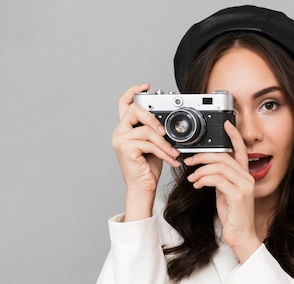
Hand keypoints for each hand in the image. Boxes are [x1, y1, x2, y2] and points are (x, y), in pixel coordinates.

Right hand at [111, 84, 180, 220]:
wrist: (143, 187)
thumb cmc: (148, 167)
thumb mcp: (155, 145)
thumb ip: (156, 131)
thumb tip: (168, 123)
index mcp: (126, 128)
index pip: (124, 103)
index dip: (134, 92)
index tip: (146, 86)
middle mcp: (119, 131)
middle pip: (134, 110)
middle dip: (153, 118)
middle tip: (165, 132)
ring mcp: (120, 139)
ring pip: (146, 130)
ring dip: (164, 143)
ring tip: (173, 153)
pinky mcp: (125, 148)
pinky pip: (149, 143)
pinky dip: (163, 152)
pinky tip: (171, 160)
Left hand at [184, 121, 261, 261]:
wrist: (241, 236)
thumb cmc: (233, 216)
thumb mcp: (225, 193)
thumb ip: (220, 179)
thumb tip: (206, 170)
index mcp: (244, 175)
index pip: (241, 150)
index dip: (233, 135)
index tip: (225, 124)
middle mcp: (247, 178)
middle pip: (224, 156)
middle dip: (203, 155)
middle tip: (189, 160)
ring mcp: (244, 186)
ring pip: (219, 166)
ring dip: (200, 169)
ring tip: (191, 176)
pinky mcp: (238, 195)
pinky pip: (218, 179)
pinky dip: (204, 179)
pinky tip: (197, 184)